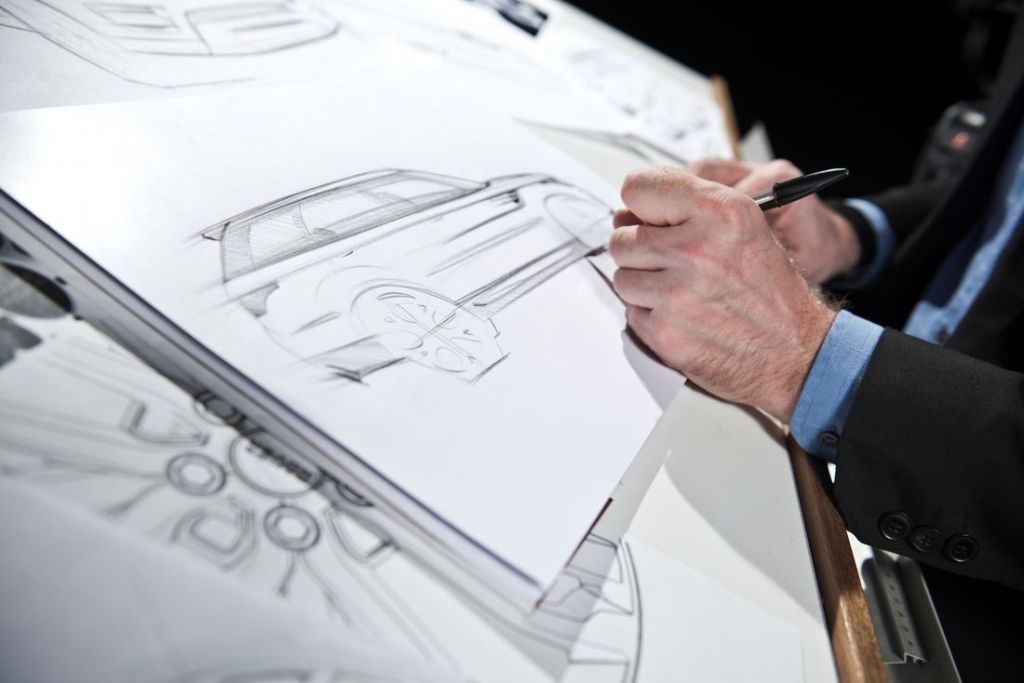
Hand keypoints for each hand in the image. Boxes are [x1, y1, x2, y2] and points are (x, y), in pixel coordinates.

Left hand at [610, 166, 837, 421]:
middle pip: (621, 236)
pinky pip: (630, 310)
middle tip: (677, 265)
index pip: (637, 187)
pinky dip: (650, 315)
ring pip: (622, 275)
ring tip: (682, 292)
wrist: (793, 351)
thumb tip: (624, 213)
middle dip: (641, 251)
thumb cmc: (767, 289)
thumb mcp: (744, 224)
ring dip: (644, 285)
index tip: (650, 218)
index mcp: (720, 210)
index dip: (640, 205)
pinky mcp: (664, 331)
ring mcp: (677, 292)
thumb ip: (687, 206)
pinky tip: (682, 316)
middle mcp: (696, 247)